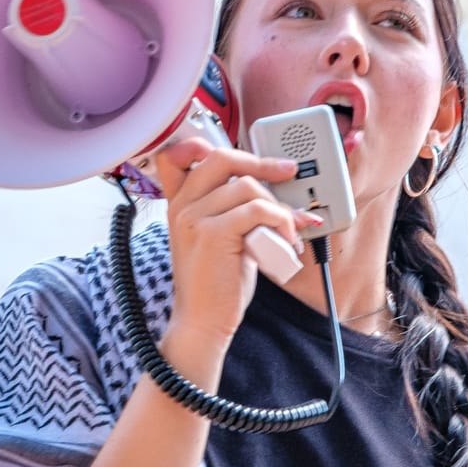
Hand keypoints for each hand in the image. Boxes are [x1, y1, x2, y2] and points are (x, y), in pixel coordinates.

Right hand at [148, 137, 321, 348]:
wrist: (203, 322)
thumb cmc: (216, 284)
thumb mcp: (221, 238)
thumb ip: (233, 210)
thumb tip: (272, 189)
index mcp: (180, 204)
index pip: (177, 155)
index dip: (206, 144)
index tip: (244, 155)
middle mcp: (182, 206)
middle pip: (221, 157)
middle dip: (261, 162)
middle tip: (286, 172)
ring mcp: (194, 218)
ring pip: (247, 185)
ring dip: (278, 205)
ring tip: (290, 229)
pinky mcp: (212, 233)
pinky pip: (258, 210)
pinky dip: (281, 221)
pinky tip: (287, 240)